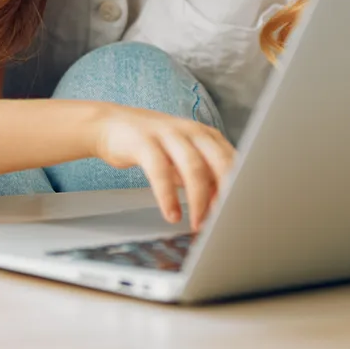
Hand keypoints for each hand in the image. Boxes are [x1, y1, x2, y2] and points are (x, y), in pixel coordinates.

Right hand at [95, 109, 234, 230]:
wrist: (109, 124)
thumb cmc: (151, 145)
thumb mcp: (182, 160)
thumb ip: (203, 178)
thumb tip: (224, 205)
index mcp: (206, 135)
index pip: (233, 160)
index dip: (240, 187)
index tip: (240, 212)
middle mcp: (191, 131)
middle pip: (221, 160)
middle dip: (227, 193)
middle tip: (227, 221)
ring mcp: (168, 133)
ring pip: (193, 166)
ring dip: (199, 200)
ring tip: (198, 224)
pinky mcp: (144, 141)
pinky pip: (160, 170)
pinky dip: (168, 196)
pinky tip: (171, 214)